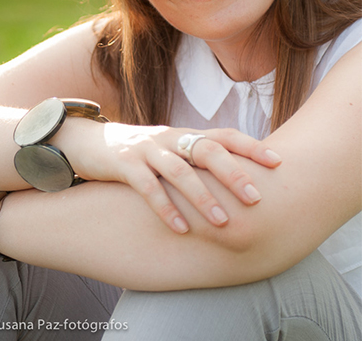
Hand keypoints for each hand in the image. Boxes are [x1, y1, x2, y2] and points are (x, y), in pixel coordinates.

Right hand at [64, 121, 280, 233]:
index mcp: (183, 135)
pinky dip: (165, 207)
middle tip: (256, 198)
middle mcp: (168, 138)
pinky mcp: (122, 163)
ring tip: (222, 221)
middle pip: (207, 149)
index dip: (251, 147)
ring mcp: (145, 149)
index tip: (279, 163)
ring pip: (179, 170)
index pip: (223, 135)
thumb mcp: (166, 152)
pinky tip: (180, 228)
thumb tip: (234, 182)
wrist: (84, 142)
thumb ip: (193, 162)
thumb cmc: (134, 154)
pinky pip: (147, 186)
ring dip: (202, 197)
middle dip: (233, 173)